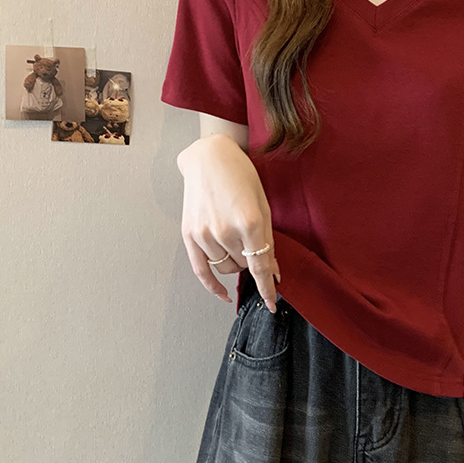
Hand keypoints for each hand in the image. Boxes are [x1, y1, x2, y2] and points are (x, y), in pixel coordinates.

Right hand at [177, 134, 280, 312]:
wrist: (209, 158)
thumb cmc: (241, 177)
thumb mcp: (264, 206)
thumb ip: (268, 242)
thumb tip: (274, 272)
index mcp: (249, 222)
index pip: (260, 267)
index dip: (268, 288)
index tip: (272, 303)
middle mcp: (225, 231)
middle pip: (244, 265)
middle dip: (251, 258)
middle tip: (249, 236)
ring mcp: (205, 234)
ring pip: (226, 268)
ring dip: (235, 261)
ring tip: (234, 237)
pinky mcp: (189, 235)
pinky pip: (201, 271)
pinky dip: (213, 286)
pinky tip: (223, 294)